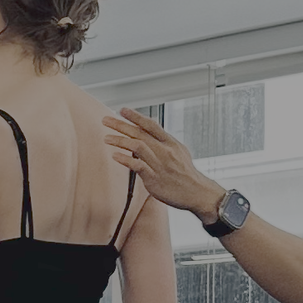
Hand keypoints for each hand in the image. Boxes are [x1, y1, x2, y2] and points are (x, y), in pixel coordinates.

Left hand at [104, 106, 224, 224]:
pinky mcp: (154, 178)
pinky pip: (137, 166)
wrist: (197, 193)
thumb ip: (163, 142)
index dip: (136, 117)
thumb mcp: (179, 152)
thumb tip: (150, 133)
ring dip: (120, 141)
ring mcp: (159, 164)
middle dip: (120, 125)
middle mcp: (164, 151)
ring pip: (137, 147)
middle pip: (140, 133)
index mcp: (170, 143)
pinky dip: (125, 160)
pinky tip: (115, 156)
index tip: (122, 110)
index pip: (151, 125)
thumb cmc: (185, 174)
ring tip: (106, 138)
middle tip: (105, 120)